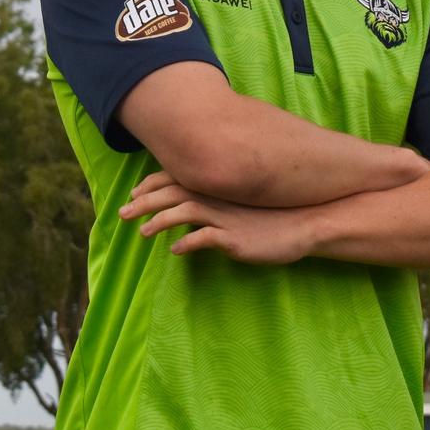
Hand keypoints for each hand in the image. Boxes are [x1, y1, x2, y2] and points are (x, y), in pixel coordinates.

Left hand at [119, 171, 313, 264]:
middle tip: (123, 213)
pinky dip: (186, 243)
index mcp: (220, 186)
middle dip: (145, 201)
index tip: (135, 192)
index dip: (153, 184)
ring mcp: (226, 217)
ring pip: (184, 212)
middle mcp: (220, 197)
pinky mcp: (234, 239)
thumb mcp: (245, 202)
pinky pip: (204, 238)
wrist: (306, 225)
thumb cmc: (276, 215)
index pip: (179, 179)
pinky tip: (175, 250)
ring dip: (159, 221)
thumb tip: (201, 207)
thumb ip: (223, 199)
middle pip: (174, 193)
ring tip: (142, 233)